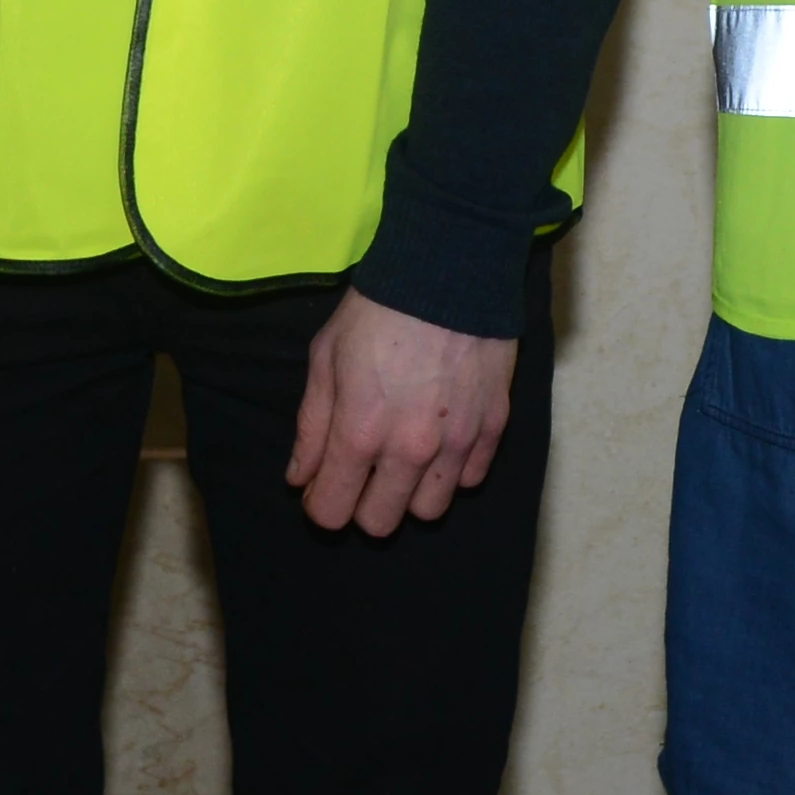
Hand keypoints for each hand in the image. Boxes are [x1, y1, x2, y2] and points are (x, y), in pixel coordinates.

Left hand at [285, 292, 513, 539]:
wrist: (450, 271)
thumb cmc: (377, 311)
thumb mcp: (325, 358)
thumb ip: (312, 426)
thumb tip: (301, 479)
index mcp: (359, 433)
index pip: (332, 513)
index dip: (321, 506)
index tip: (322, 487)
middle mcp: (410, 450)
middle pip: (381, 523)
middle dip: (363, 506)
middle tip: (363, 474)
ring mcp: (457, 443)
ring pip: (429, 510)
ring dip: (411, 494)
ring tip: (405, 460)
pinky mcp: (493, 428)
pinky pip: (470, 479)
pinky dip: (452, 471)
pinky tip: (441, 440)